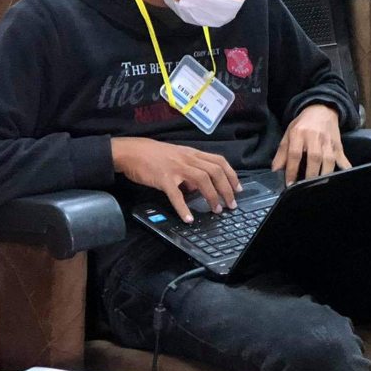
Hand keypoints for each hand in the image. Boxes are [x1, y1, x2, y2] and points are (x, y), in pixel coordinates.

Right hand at [113, 137, 240, 222]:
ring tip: (216, 210)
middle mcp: (188, 159)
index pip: (219, 161)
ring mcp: (176, 167)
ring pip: (202, 179)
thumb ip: (191, 169)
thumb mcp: (177, 157)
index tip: (238, 189)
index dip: (231, 175)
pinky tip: (188, 218)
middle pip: (215, 171)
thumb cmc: (154, 155)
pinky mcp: (163, 178)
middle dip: (226, 189)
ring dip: (212, 196)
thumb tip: (199, 188)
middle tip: (231, 204)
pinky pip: (176, 194)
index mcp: (193, 153)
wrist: (132, 152)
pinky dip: (184, 208)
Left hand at [271, 104, 348, 185]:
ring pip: (329, 159)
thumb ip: (282, 152)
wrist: (322, 109)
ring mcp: (328, 141)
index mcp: (299, 133)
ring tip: (319, 185)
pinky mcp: (338, 145)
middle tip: (305, 188)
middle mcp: (314, 137)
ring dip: (325, 174)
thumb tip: (275, 169)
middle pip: (314, 157)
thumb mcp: (288, 133)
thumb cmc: (303, 124)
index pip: (295, 154)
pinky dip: (344, 167)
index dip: (291, 170)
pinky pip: (342, 158)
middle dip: (310, 174)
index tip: (289, 184)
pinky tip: (344, 176)